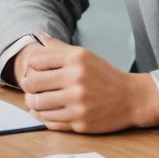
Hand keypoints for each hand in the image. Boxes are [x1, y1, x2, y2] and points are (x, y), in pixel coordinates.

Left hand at [14, 36, 158, 131]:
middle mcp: (76, 81)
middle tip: (29, 88)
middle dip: (27, 87)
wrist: (131, 99)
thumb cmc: (104, 76)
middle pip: (34, 84)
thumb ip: (60, 47)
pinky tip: (44, 112)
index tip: (31, 72)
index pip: (37, 62)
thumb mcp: (84, 56)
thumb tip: (38, 34)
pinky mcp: (80, 123)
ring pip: (39, 105)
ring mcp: (78, 104)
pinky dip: (43, 117)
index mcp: (76, 60)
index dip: (30, 68)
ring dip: (32, 104)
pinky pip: (51, 122)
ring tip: (33, 101)